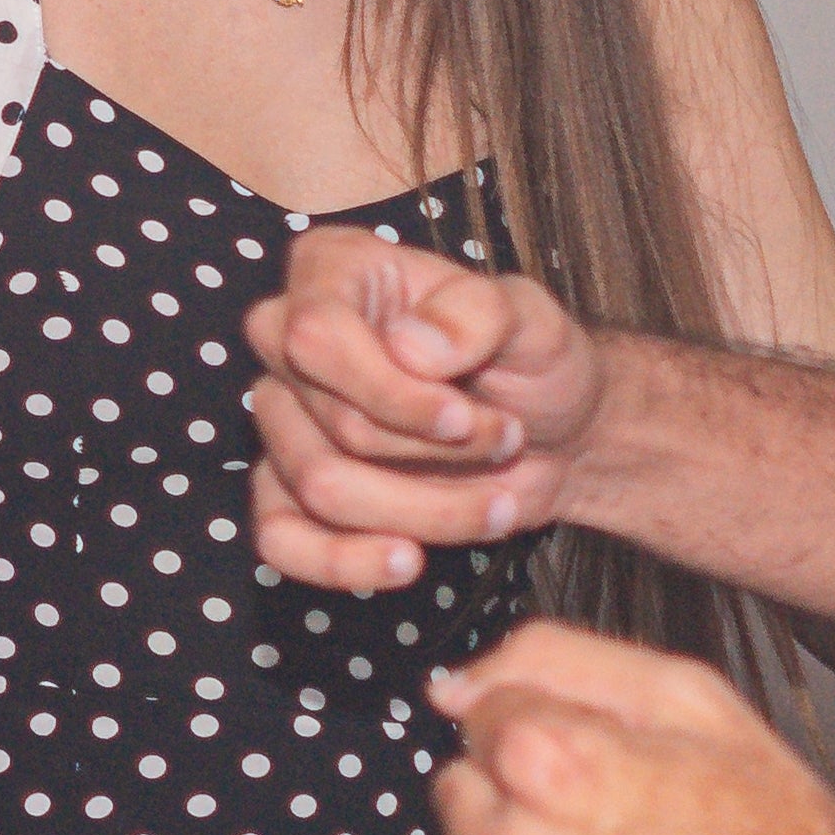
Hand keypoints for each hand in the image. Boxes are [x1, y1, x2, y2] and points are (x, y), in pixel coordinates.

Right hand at [247, 220, 603, 587]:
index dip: (389, 394)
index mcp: (331, 272)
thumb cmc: (534, 362)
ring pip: (320, 491)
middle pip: (327, 426)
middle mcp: (287, 340)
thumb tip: (410, 349)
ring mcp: (283, 419)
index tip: (464, 415)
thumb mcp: (533, 319)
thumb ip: (480, 313)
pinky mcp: (290, 488)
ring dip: (423, 511)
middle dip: (430, 454)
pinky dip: (344, 562)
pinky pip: (279, 539)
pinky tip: (407, 561)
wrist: (555, 435)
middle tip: (504, 440)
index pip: (314, 339)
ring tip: (495, 503)